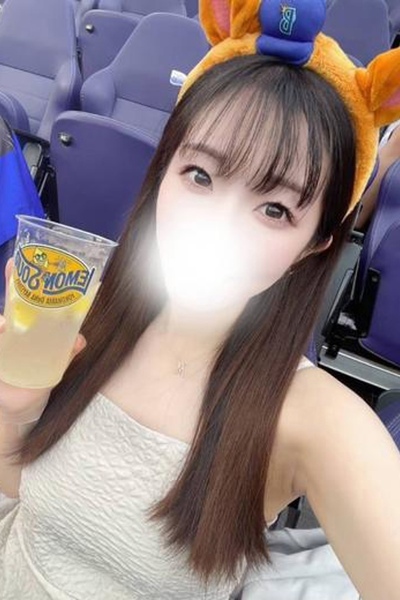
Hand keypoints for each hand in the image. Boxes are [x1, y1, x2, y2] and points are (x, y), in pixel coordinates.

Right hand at [0, 259, 86, 423]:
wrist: (21, 408)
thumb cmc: (38, 379)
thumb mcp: (56, 365)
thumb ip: (67, 352)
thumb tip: (80, 340)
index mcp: (29, 325)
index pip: (26, 297)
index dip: (22, 277)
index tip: (22, 260)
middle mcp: (12, 328)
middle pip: (10, 301)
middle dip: (11, 283)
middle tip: (13, 268)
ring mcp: (1, 339)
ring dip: (0, 321)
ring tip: (3, 326)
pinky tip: (1, 331)